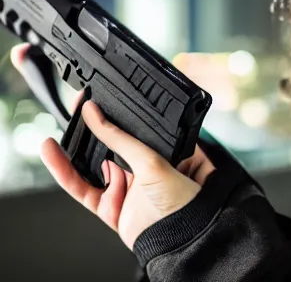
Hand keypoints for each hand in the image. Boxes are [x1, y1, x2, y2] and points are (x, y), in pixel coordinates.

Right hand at [10, 43, 216, 249]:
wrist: (180, 241)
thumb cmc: (184, 201)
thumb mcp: (153, 160)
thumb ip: (121, 138)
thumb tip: (96, 115)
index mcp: (160, 152)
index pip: (132, 128)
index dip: (113, 115)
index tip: (97, 100)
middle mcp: (142, 167)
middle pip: (110, 145)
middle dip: (92, 130)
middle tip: (77, 109)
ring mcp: (125, 187)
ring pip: (92, 166)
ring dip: (72, 151)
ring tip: (59, 133)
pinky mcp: (109, 206)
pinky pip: (83, 188)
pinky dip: (65, 173)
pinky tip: (53, 156)